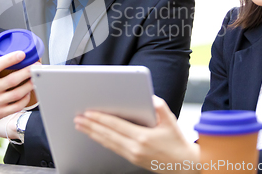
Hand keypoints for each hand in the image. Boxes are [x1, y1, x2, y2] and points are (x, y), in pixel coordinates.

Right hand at [0, 52, 39, 139]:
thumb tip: (4, 47)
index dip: (10, 59)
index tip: (22, 54)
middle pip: (12, 80)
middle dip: (27, 72)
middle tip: (37, 66)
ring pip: (17, 94)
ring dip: (30, 85)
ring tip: (36, 78)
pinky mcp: (0, 113)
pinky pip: (17, 106)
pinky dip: (25, 99)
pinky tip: (28, 92)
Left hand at [74, 96, 199, 173]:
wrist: (184, 165)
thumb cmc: (177, 141)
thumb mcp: (170, 119)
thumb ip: (158, 105)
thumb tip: (147, 96)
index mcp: (143, 137)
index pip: (116, 125)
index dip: (100, 119)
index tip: (88, 112)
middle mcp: (135, 147)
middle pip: (107, 135)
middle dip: (90, 126)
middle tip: (78, 118)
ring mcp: (132, 155)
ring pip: (107, 143)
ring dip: (92, 133)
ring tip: (81, 126)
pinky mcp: (132, 159)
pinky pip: (113, 148)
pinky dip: (102, 140)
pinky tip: (95, 135)